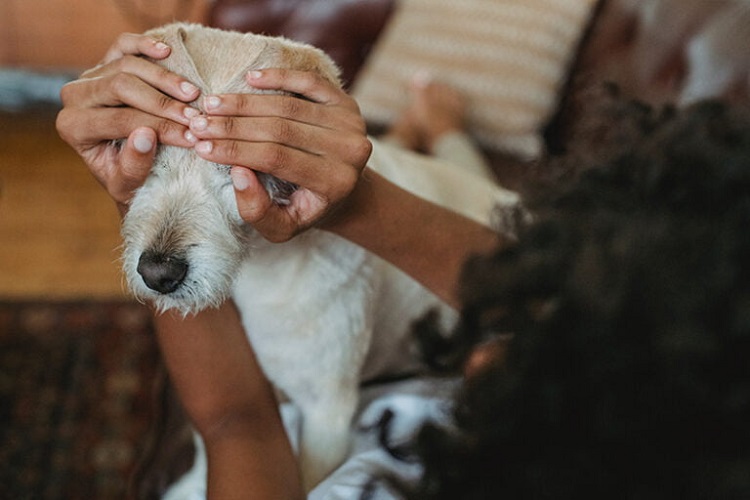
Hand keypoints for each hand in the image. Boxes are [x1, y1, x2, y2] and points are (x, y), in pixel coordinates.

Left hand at [55, 33, 199, 211]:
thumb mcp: (128, 185)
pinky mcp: (106, 62)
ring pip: (127, 64)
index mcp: (73, 127)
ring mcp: (90, 76)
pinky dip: (144, 44)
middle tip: (194, 116)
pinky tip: (166, 51)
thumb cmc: (128, 181)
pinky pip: (123, 45)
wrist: (126, 169)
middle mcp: (74, 97)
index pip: (119, 119)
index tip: (192, 137)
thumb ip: (134, 165)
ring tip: (193, 94)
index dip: (159, 126)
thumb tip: (146, 136)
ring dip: (164, 78)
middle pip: (120, 85)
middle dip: (162, 102)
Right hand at [186, 68, 371, 241]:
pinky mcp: (347, 102)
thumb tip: (239, 173)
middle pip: (281, 129)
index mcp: (334, 182)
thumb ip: (258, 211)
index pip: (275, 158)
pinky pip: (309, 82)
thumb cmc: (305, 208)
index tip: (201, 147)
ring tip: (211, 105)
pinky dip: (278, 77)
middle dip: (233, 126)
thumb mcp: (282, 227)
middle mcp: (349, 151)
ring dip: (245, 103)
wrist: (347, 191)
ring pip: (288, 105)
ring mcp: (351, 123)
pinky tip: (249, 79)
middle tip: (199, 124)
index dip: (235, 150)